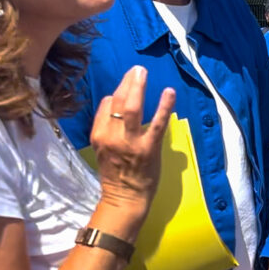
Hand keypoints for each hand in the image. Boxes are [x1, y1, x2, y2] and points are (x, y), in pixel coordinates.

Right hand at [91, 66, 175, 214]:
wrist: (125, 199)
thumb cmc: (116, 174)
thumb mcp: (102, 149)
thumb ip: (106, 128)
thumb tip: (112, 103)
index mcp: (99, 135)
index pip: (105, 106)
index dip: (115, 95)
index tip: (124, 90)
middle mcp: (112, 136)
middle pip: (116, 101)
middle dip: (127, 83)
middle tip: (137, 70)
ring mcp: (130, 142)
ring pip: (132, 108)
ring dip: (138, 87)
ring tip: (143, 73)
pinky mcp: (149, 148)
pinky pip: (157, 123)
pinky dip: (164, 106)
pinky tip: (169, 92)